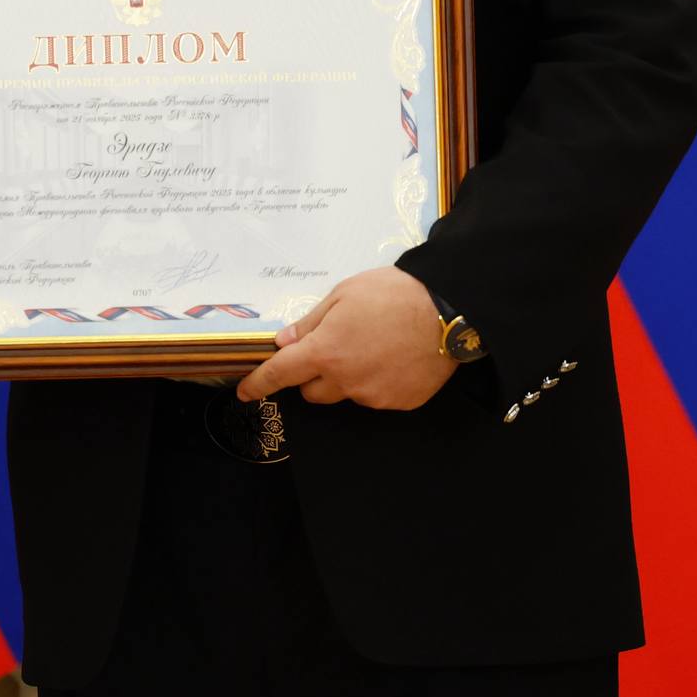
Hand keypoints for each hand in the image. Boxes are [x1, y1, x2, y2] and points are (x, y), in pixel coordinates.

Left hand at [236, 267, 455, 411]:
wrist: (450, 309)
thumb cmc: (394, 293)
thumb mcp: (343, 295)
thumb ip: (311, 323)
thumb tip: (286, 342)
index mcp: (326, 352)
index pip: (281, 374)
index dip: (259, 384)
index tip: (246, 392)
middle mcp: (347, 380)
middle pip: (313, 391)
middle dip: (314, 375)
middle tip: (333, 347)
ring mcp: (375, 395)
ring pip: (346, 394)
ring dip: (348, 377)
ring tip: (373, 346)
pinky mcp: (400, 402)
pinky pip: (376, 396)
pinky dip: (377, 382)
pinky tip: (393, 357)